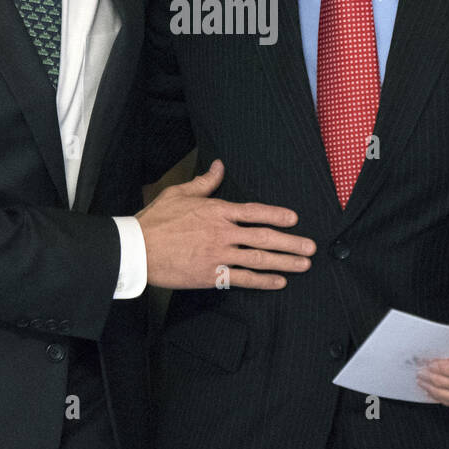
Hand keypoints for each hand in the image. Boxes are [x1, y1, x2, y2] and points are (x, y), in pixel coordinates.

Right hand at [137, 159, 314, 289]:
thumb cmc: (156, 220)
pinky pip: (243, 278)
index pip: (254, 211)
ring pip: (258, 258)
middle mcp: (222, 233)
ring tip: (303, 264)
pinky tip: (278, 282)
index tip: (294, 219)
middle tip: (310, 247)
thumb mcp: (180, 193)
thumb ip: (204, 182)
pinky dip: (262, 281)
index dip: (276, 214)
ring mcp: (218, 255)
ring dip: (284, 261)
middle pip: (263, 237)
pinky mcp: (211, 275)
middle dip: (290, 242)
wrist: (137, 249)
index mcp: (216, 211)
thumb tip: (219, 166)